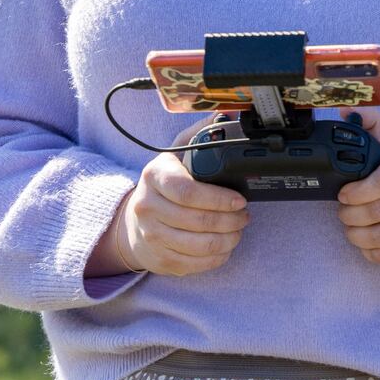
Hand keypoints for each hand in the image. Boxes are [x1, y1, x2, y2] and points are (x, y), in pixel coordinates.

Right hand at [116, 117, 250, 276]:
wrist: (134, 220)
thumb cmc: (163, 184)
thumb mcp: (175, 154)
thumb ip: (199, 135)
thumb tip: (225, 115)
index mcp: (154, 176)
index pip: (187, 191)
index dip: (219, 199)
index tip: (240, 200)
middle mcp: (147, 207)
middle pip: (198, 221)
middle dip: (231, 220)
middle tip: (245, 216)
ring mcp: (151, 236)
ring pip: (199, 246)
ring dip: (228, 240)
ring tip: (238, 230)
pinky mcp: (158, 260)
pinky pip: (195, 264)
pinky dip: (217, 257)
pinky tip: (225, 247)